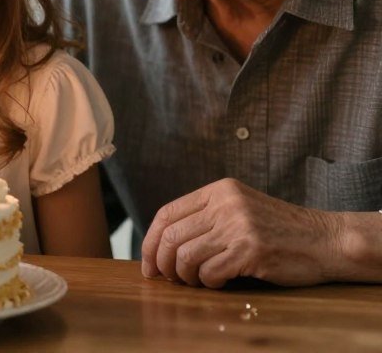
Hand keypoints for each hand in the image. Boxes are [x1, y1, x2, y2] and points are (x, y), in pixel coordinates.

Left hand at [141, 178, 341, 287]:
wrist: (325, 239)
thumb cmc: (279, 231)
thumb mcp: (239, 209)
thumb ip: (207, 217)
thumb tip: (163, 245)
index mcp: (218, 190)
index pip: (167, 213)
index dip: (150, 240)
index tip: (148, 263)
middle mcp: (225, 204)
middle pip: (172, 235)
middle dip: (162, 262)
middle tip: (166, 278)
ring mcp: (238, 225)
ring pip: (186, 255)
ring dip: (185, 275)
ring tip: (195, 281)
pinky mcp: (251, 249)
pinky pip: (210, 271)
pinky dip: (208, 282)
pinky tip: (219, 282)